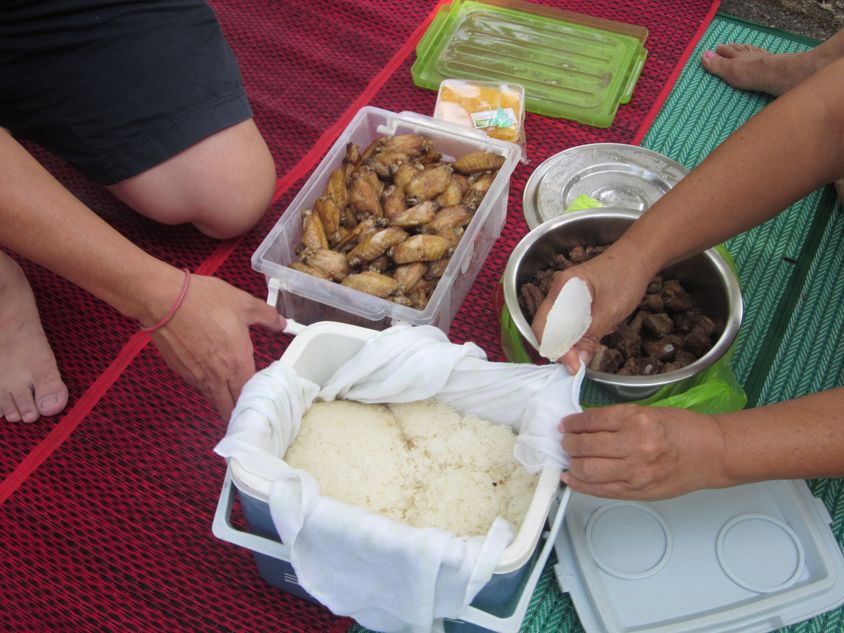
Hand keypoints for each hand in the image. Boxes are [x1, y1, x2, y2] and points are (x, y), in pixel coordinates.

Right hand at [150, 274, 285, 418]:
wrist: (163, 300)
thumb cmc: (203, 301)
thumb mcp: (244, 303)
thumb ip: (267, 316)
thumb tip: (281, 323)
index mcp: (237, 364)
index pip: (251, 396)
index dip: (258, 398)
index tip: (263, 394)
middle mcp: (217, 377)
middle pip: (230, 408)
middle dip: (241, 410)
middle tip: (249, 403)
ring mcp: (196, 377)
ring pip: (214, 400)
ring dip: (224, 400)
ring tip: (232, 391)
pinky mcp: (180, 372)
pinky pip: (199, 387)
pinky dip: (208, 386)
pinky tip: (211, 372)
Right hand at [531, 242, 653, 372]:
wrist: (639, 258)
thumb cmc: (625, 279)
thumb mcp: (609, 312)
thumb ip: (590, 338)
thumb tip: (576, 365)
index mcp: (561, 289)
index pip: (544, 326)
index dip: (555, 349)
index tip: (572, 365)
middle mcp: (558, 292)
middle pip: (548, 328)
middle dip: (562, 348)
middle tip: (579, 363)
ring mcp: (565, 294)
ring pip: (559, 327)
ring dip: (571, 341)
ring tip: (590, 348)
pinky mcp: (575, 299)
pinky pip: (569, 321)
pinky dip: (579, 333)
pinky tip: (596, 334)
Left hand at [560, 404, 729, 499]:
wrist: (713, 453)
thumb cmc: (685, 430)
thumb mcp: (648, 413)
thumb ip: (617, 421)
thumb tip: (585, 426)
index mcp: (636, 419)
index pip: (591, 420)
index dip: (572, 423)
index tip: (566, 425)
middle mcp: (634, 445)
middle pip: (584, 446)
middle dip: (568, 443)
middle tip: (564, 441)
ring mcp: (635, 472)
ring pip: (587, 469)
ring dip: (571, 463)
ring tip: (569, 458)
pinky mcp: (637, 492)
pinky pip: (599, 490)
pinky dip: (580, 485)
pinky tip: (572, 478)